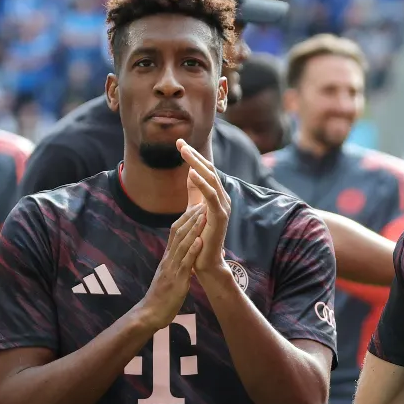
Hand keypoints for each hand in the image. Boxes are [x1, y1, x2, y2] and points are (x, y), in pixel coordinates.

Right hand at [134, 204, 204, 330]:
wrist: (150, 313)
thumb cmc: (162, 297)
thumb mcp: (170, 276)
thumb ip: (176, 264)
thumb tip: (186, 257)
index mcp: (167, 258)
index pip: (175, 232)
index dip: (185, 218)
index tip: (196, 207)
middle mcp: (168, 259)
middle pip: (178, 233)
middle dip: (191, 218)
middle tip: (202, 203)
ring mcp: (172, 268)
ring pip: (182, 244)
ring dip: (193, 229)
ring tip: (203, 215)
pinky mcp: (177, 280)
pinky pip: (185, 263)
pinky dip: (192, 251)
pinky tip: (200, 241)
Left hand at [179, 139, 231, 276]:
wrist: (205, 261)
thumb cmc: (200, 237)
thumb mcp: (195, 209)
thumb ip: (195, 192)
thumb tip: (190, 173)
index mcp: (217, 196)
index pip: (206, 171)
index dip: (193, 156)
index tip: (179, 144)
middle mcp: (223, 198)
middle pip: (209, 170)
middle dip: (194, 155)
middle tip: (179, 143)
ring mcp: (223, 207)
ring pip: (210, 179)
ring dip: (196, 163)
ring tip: (183, 151)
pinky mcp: (220, 216)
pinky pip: (211, 195)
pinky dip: (202, 183)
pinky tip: (191, 172)